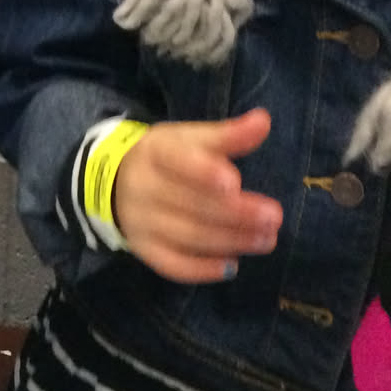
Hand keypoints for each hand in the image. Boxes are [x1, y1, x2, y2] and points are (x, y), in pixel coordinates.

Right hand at [111, 109, 282, 283]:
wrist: (117, 182)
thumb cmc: (167, 158)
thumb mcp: (190, 139)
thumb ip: (228, 134)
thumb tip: (263, 121)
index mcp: (154, 152)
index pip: (176, 162)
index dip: (203, 172)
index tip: (234, 182)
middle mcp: (142, 187)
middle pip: (191, 204)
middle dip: (236, 213)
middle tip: (274, 217)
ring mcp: (140, 221)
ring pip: (188, 235)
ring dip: (230, 241)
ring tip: (267, 240)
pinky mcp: (143, 249)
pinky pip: (172, 264)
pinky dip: (202, 269)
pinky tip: (231, 266)